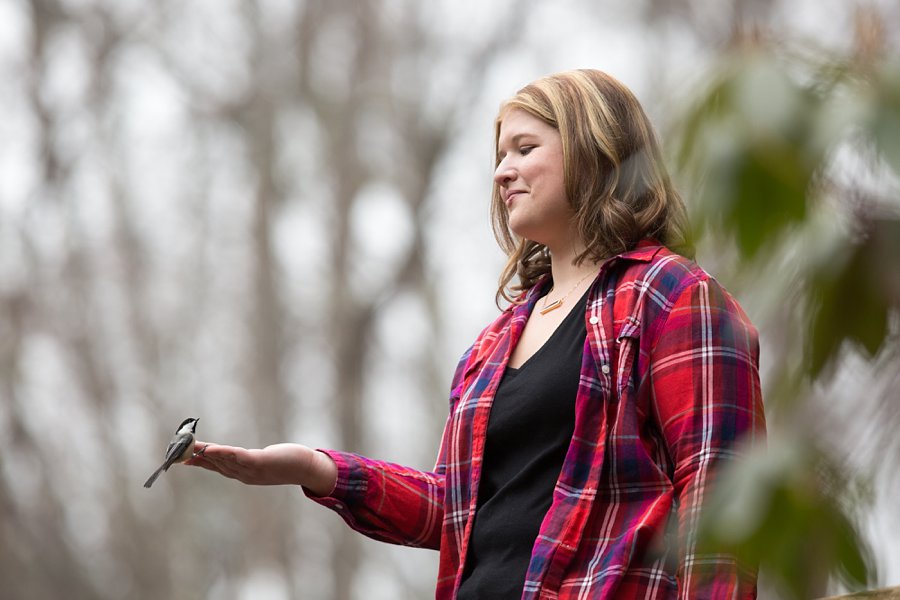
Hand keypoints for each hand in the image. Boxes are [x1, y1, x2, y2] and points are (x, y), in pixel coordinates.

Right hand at [186, 441, 336, 494]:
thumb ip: (248, 460)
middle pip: (216, 466)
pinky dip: (223, 453)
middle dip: (196, 459)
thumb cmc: (287, 462)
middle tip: (176, 453)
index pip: (216, 468)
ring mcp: (252, 471)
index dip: (198, 464)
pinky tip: (211, 448)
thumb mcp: (263, 461)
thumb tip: (235, 455)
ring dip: (205, 454)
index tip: (180, 460)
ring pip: (224, 461)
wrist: (308, 468)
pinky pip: (238, 457)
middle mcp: (244, 475)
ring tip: (189, 448)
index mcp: (243, 475)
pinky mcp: (261, 462)